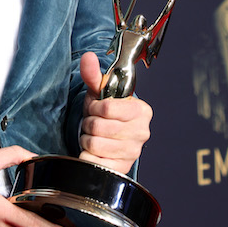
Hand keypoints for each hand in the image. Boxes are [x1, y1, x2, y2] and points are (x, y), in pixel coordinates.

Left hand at [78, 51, 151, 173]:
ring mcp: (133, 152)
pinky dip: (87, 156)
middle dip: (88, 124)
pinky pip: (94, 163)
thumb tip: (88, 57)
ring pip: (94, 144)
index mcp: (141, 111)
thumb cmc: (106, 113)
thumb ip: (93, 74)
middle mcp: (141, 132)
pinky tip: (94, 151)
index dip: (93, 108)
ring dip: (86, 139)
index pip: (106, 108)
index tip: (95, 108)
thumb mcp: (99, 92)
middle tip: (93, 123)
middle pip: (98, 127)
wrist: (109, 136)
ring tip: (94, 136)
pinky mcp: (122, 169)